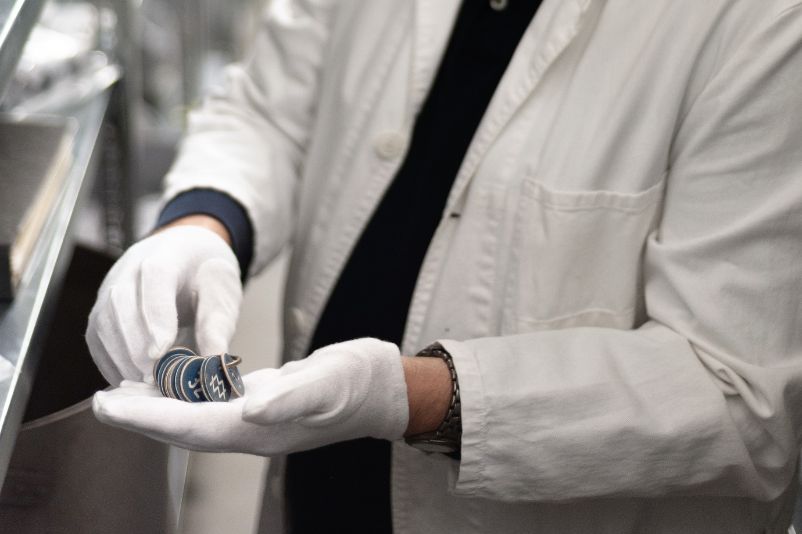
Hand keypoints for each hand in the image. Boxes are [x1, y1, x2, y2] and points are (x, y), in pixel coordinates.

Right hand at [86, 225, 241, 385]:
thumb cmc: (205, 276)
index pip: (155, 277)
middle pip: (121, 303)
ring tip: (146, 383)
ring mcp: (109, 288)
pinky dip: (111, 363)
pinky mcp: (100, 310)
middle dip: (136, 346)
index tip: (160, 352)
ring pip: (103, 323)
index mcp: (168, 254)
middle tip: (155, 378)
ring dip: (122, 358)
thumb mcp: (223, 293)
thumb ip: (218, 324)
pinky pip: (96, 339)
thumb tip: (214, 362)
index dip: (155, 316)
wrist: (185, 256)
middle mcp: (129, 267)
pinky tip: (132, 380)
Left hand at [92, 338, 409, 454]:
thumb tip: (248, 410)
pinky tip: (174, 382)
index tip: (107, 406)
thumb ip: (289, 399)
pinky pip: (212, 406)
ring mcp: (257, 419)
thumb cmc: (359, 383)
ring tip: (123, 393)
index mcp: (261, 428)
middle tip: (100, 401)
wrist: (382, 388)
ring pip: (194, 419)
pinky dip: (185, 396)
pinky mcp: (262, 404)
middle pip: (184, 429)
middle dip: (140, 417)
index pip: (191, 426)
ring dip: (156, 409)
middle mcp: (252, 429)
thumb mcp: (328, 383)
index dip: (146, 417)